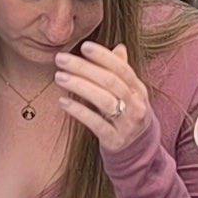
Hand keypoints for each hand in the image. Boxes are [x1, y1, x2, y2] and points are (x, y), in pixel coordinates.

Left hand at [49, 39, 153, 154]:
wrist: (137, 150)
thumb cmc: (127, 115)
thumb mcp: (129, 94)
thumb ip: (121, 72)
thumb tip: (119, 47)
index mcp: (138, 90)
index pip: (122, 69)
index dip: (104, 56)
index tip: (84, 46)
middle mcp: (136, 105)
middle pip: (111, 82)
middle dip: (84, 68)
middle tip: (61, 59)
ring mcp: (127, 124)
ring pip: (104, 101)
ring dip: (80, 86)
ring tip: (59, 77)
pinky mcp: (115, 140)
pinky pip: (96, 124)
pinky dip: (79, 111)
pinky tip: (63, 102)